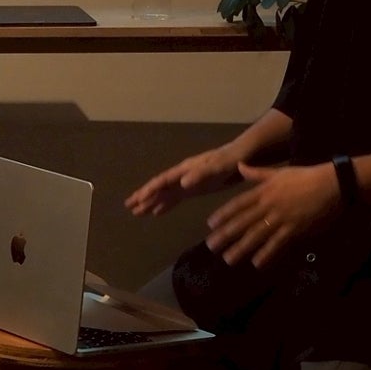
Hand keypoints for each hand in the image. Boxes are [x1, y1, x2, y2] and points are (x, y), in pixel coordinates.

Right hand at [126, 145, 243, 216]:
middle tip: (128, 207)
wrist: (242, 157)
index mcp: (185, 169)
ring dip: (151, 203)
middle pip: (159, 187)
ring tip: (137, 213)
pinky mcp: (195, 189)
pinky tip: (157, 213)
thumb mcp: (217, 167)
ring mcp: (187, 183)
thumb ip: (200, 174)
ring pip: (165, 194)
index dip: (150, 190)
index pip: (163, 180)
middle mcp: (182, 176)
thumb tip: (182, 183)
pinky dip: (165, 206)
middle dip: (144, 196)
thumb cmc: (229, 160)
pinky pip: (175, 198)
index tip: (137, 200)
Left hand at [205, 161, 339, 267]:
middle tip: (211, 246)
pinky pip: (277, 243)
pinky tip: (256, 263)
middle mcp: (268, 205)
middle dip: (226, 235)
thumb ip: (257, 173)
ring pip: (256, 235)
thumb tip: (240, 165)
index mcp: (263, 191)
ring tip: (228, 259)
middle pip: (243, 222)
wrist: (329, 184)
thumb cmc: (304, 176)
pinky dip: (266, 254)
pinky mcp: (294, 229)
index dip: (223, 215)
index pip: (238, 204)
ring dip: (241, 248)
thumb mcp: (277, 172)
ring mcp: (280, 218)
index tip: (210, 224)